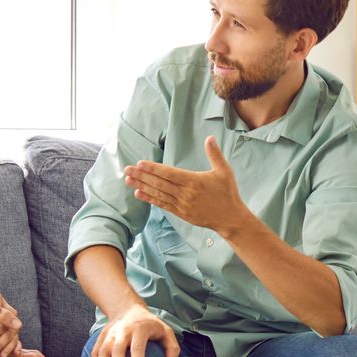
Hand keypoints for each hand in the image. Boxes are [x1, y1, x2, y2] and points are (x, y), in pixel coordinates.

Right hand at [90, 304, 180, 356]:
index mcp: (140, 329)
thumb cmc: (150, 325)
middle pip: (117, 348)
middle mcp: (123, 330)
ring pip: (103, 350)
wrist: (128, 308)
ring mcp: (110, 333)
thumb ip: (171, 347)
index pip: (138, 347)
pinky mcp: (102, 336)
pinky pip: (95, 351)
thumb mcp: (165, 331)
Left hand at [122, 136, 250, 235]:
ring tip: (128, 179)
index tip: (140, 163)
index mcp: (194, 181)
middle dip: (142, 176)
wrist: (230, 218)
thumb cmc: (227, 193)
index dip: (153, 169)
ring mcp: (182, 205)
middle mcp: (186, 193)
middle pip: (159, 183)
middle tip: (127, 169)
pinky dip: (150, 199)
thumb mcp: (224, 171)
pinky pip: (162, 204)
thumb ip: (215, 154)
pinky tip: (139, 193)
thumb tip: (209, 138)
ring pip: (158, 194)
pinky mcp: (181, 213)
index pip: (169, 173)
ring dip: (142, 186)